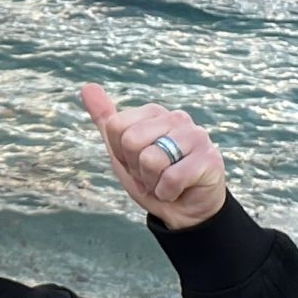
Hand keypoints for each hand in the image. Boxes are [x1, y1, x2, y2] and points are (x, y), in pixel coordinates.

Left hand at [80, 84, 226, 229]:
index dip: (121, 154)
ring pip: (151, 159)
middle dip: (136, 168)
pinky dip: (167, 193)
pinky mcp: (210, 159)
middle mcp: (177, 118)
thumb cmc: (154, 179)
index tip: (136, 162)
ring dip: (153, 182)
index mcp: (154, 113)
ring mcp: (196, 136)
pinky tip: (178, 190)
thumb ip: (105, 120)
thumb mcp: (122, 152)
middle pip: (131, 141)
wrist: (184, 211)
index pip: (115, 126)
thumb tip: (87, 86)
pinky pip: (172, 178)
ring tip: (166, 182)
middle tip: (152, 175)